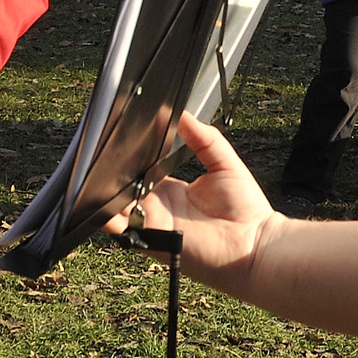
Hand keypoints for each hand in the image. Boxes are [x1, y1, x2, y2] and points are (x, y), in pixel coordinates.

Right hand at [104, 112, 288, 295]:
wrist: (254, 244)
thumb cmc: (245, 209)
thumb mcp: (223, 162)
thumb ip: (204, 138)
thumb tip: (183, 113)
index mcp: (170, 190)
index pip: (139, 172)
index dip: (129, 159)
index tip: (122, 140)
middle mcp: (157, 208)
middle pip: (123, 189)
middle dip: (114, 175)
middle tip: (108, 156)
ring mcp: (152, 224)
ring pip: (116, 208)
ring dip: (107, 195)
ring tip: (103, 177)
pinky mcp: (152, 239)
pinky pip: (122, 230)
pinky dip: (109, 219)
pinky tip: (106, 205)